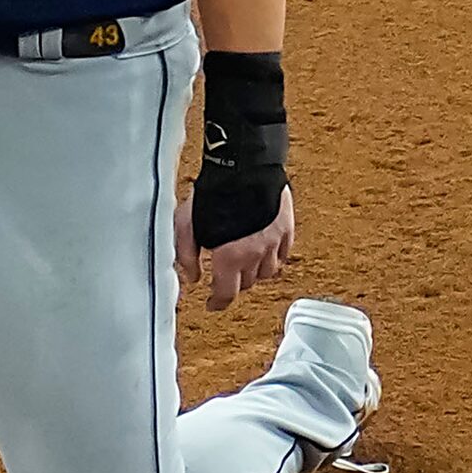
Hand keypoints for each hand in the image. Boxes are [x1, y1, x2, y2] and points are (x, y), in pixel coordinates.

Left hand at [175, 183, 294, 311]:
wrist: (244, 167)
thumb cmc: (212, 194)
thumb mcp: (185, 225)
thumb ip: (186, 255)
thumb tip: (192, 278)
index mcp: (230, 257)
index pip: (227, 294)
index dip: (217, 303)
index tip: (212, 305)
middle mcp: (256, 255)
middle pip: (247, 284)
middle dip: (233, 284)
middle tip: (223, 276)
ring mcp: (275, 242)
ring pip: (267, 272)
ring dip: (253, 273)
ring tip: (242, 263)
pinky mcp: (287, 229)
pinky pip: (283, 254)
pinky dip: (272, 259)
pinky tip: (262, 251)